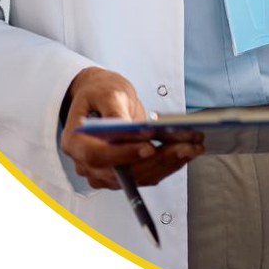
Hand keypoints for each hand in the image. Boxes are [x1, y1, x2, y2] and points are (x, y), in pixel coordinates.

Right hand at [60, 67, 202, 189]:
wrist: (100, 99)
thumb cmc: (101, 92)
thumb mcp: (108, 92)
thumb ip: (115, 111)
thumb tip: (127, 128)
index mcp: (75, 143)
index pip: (98, 155)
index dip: (124, 153)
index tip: (150, 145)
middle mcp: (86, 165)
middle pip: (122, 171)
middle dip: (157, 159)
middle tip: (186, 147)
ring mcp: (103, 174)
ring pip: (138, 177)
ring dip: (168, 164)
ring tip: (194, 148)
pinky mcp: (121, 176)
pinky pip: (145, 176)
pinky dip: (167, 165)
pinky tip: (186, 152)